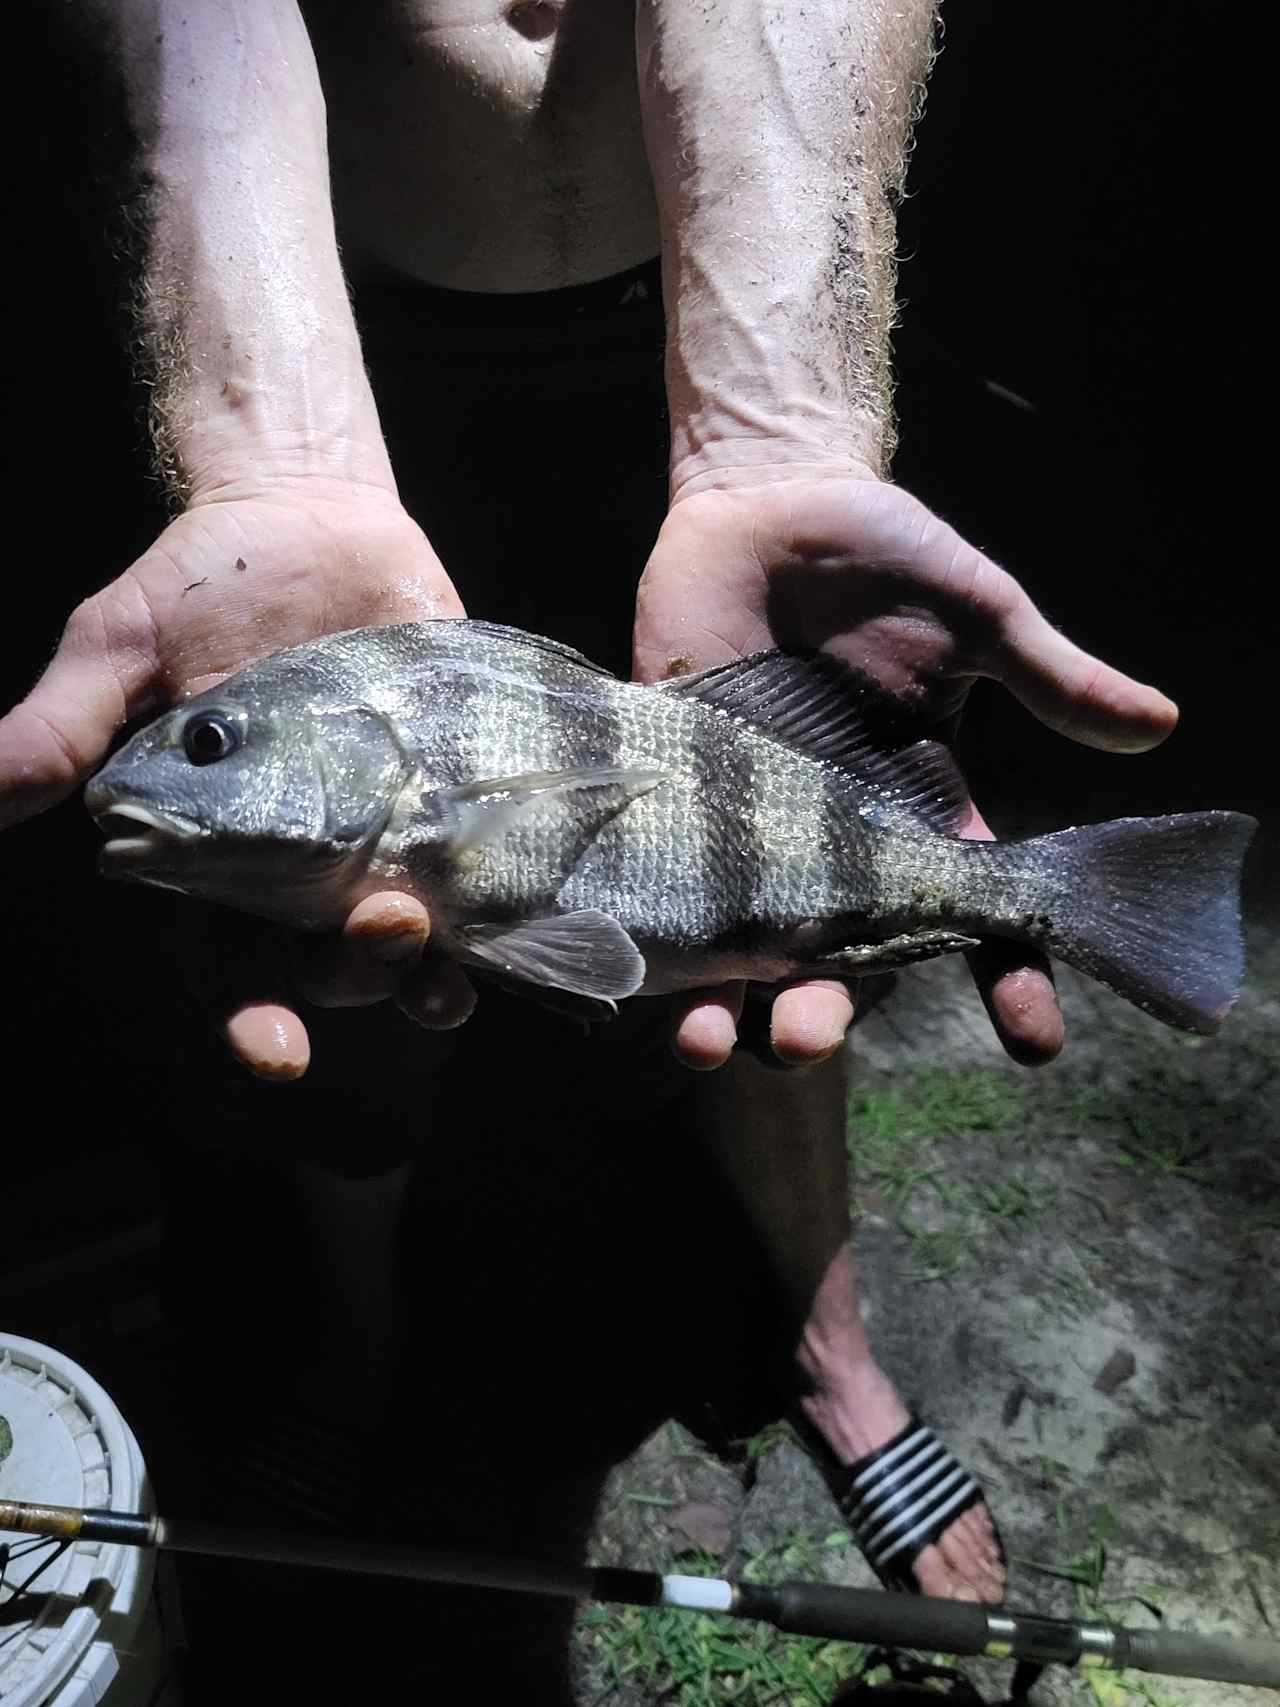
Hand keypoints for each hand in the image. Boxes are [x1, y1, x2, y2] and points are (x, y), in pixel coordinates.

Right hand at [0, 475, 473, 1077]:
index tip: (276, 1051)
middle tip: (381, 936)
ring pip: (416, 936)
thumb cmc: (200, 584)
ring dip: (434, 967)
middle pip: (334, 964)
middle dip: (357, 979)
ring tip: (452, 969)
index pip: (233, 965)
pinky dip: (505, 897)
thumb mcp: (119, 647)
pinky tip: (525, 913)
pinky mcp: (458, 785)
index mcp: (225, 855)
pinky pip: (488, 861)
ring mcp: (390, 829)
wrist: (308, 515)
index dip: (252, 1018)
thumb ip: (63, 729)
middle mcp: (310, 862)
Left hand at [633, 467, 1178, 1069]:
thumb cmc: (886, 559)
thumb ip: (1049, 676)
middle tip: (806, 1038)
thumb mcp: (976, 616)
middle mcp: (829, 841)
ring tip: (711, 1043)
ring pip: (737, 942)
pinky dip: (642, 927)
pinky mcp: (667, 791)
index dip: (1007, 979)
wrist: (770, 502)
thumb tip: (1160, 724)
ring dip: (723, 1003)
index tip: (1034, 1040)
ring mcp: (743, 825)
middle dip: (824, 1011)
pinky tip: (631, 967)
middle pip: (835, 958)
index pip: (968, 917)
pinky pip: (654, 873)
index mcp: (914, 813)